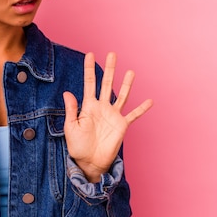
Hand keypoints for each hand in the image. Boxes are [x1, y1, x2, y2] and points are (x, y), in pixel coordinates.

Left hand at [63, 52, 152, 182]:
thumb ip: (72, 110)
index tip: (90, 54)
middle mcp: (102, 107)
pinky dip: (142, 109)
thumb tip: (67, 92)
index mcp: (88, 106)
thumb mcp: (71, 127)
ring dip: (126, 84)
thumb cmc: (77, 146)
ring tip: (130, 71)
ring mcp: (113, 115)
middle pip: (106, 84)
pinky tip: (149, 101)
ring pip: (121, 95)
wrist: (89, 162)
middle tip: (112, 54)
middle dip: (109, 69)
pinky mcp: (122, 125)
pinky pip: (133, 115)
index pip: (89, 83)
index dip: (89, 69)